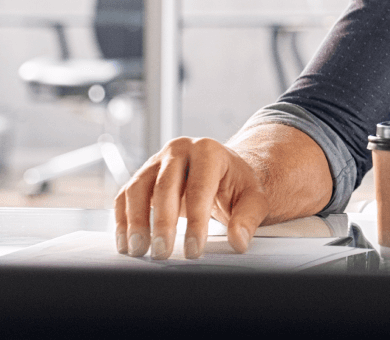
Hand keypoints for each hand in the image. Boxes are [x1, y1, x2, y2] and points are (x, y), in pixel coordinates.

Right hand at [114, 137, 269, 259]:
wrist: (223, 170)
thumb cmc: (237, 185)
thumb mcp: (252, 198)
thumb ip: (247, 219)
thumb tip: (238, 241)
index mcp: (209, 151)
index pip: (199, 188)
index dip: (196, 222)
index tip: (194, 251)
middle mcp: (180, 149)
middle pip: (164, 186)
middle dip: (162, 223)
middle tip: (162, 254)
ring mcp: (157, 161)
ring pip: (137, 189)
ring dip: (135, 222)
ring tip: (138, 251)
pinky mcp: (142, 175)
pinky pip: (125, 196)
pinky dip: (122, 220)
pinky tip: (126, 243)